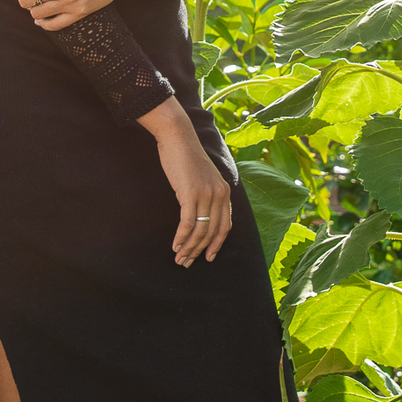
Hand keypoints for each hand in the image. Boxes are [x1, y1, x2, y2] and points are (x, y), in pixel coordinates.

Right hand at [136, 98, 231, 265]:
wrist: (178, 137)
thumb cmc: (186, 156)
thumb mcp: (204, 177)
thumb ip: (207, 193)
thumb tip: (202, 214)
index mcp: (225, 192)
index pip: (225, 226)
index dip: (217, 244)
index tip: (208, 257)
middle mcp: (219, 195)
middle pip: (212, 232)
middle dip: (199, 251)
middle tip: (187, 263)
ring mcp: (206, 194)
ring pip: (200, 230)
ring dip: (189, 248)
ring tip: (180, 259)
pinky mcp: (191, 194)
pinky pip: (187, 223)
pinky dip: (181, 238)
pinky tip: (175, 246)